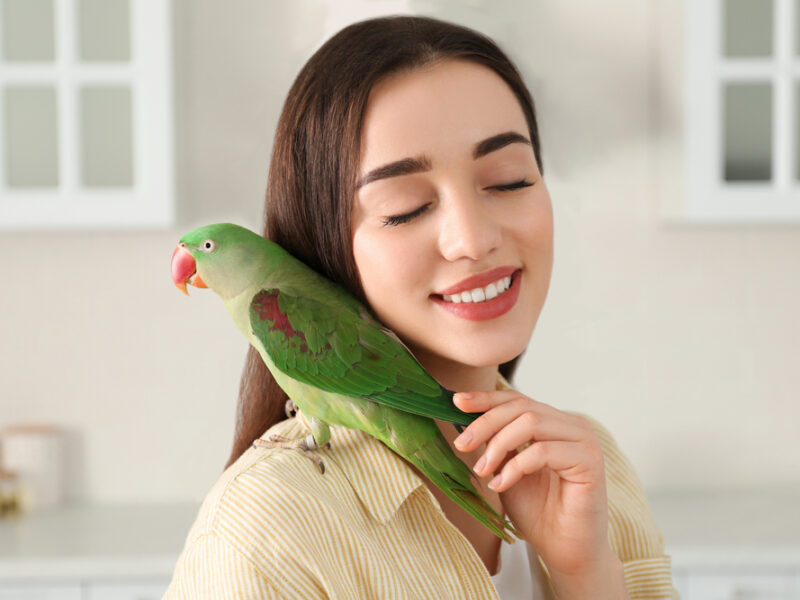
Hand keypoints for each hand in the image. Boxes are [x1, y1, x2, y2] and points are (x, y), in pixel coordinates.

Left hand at [453, 389, 614, 578]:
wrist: (565, 551)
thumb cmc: (539, 512)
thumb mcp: (507, 468)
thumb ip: (497, 443)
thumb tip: (466, 419)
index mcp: (555, 423)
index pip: (517, 400)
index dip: (486, 399)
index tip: (457, 402)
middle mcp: (572, 426)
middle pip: (522, 407)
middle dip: (486, 423)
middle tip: (461, 444)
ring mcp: (584, 441)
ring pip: (531, 423)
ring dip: (498, 445)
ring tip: (482, 471)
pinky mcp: (589, 461)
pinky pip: (543, 451)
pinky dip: (515, 466)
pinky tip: (501, 484)